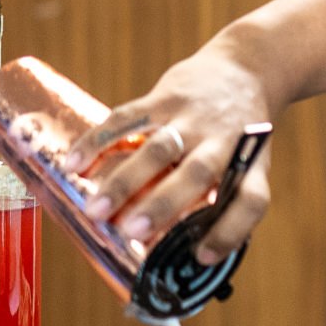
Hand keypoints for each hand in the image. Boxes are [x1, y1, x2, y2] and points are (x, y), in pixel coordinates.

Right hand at [63, 36, 276, 262]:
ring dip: (125, 180)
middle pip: (198, 174)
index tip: (201, 257)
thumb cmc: (241, 132)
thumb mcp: (250, 163)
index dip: (230, 232)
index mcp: (251, 164)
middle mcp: (224, 140)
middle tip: (130, 232)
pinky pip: (130, 118)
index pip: (251, 201)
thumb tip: (189, 256)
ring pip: (159, 148)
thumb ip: (225, 201)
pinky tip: (75, 163)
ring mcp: (194, 116)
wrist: (247, 68)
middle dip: (162, 204)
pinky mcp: (167, 96)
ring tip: (95, 210)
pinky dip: (100, 140)